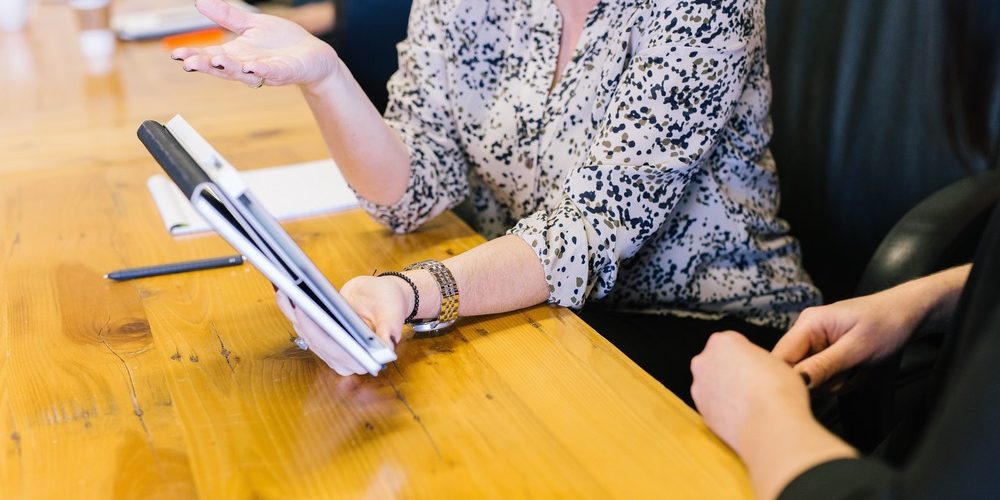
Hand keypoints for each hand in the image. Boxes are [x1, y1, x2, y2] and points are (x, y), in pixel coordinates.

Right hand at [171, 0, 340, 88]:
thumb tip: (199, 2)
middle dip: (206, 65)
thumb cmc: (281, 42)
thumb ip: (227, 16)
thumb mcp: (251, 24)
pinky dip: (264, 71)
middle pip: (223, 68)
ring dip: (231, 68)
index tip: (176, 55)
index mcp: (237, 54)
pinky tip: (254, 67)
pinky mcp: (286, 71)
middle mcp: (248, 65)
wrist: (312, 55)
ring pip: (245, 73)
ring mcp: (266, 71)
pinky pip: (273, 72)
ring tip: (217, 61)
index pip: (211, 56)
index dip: (194, 56)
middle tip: (190, 62)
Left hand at [275, 275, 411, 374]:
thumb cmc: (390, 306)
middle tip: (291, 295)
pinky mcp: (318, 335)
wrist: (381, 297)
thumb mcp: (393, 315)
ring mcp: (328, 348)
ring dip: (292, 311)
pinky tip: (285, 291)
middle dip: (300, 318)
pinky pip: (301, 323)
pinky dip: (291, 307)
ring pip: (303, 331)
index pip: (335, 349)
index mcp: (361, 360)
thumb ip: (390, 331)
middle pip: (314, 340)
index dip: (317, 331)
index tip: (305, 311)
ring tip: (285, 289)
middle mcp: (342, 359)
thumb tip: (388, 346)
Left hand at [692, 332, 857, 499]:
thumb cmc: (778, 392)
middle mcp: (704, 361)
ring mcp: (699, 387)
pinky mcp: (700, 411)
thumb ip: (756, 358)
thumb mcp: (776, 361)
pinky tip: (743, 415)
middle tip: (754, 383)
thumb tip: (756, 366)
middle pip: (717, 361)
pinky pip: (713, 406)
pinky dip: (724, 410)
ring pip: (713, 384)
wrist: (770, 427)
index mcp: (722, 341)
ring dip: (726, 391)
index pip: (732, 342)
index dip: (747, 355)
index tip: (756, 365)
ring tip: (750, 402)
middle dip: (731, 371)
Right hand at [771, 289, 924, 389]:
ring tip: (855, 372)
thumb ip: (824, 366)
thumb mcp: (857, 349)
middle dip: (819, 381)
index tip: (813, 391)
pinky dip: (837, 379)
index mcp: (808, 324)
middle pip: (793, 369)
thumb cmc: (887, 324)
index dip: (790, 378)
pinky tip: (854, 371)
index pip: (780, 357)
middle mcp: (805, 331)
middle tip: (846, 377)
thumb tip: (797, 382)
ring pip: (808, 375)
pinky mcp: (823, 349)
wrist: (908, 313)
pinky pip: (820, 373)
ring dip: (832, 382)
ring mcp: (814, 340)